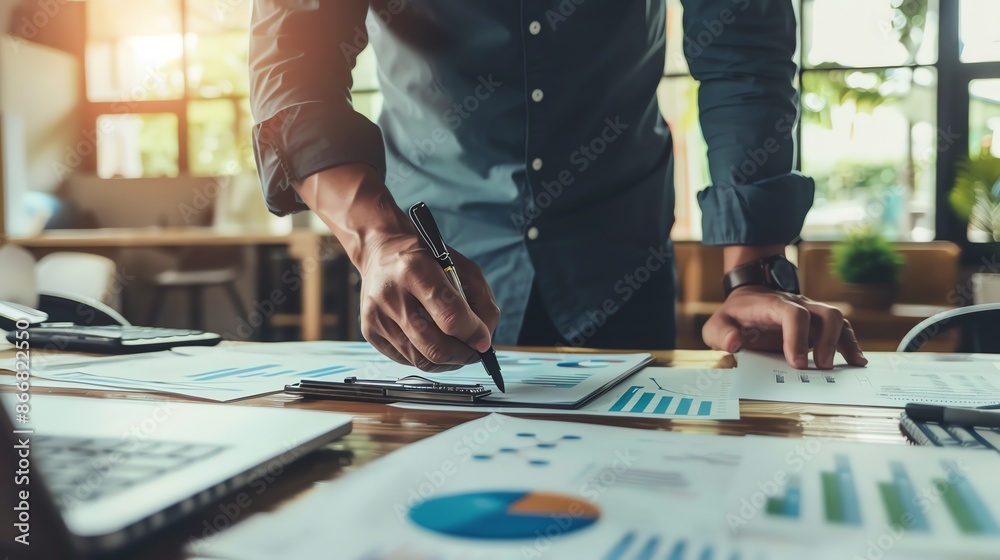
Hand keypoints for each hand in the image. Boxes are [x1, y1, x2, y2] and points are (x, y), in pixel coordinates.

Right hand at [358, 232, 500, 371]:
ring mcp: (377, 316)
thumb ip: (481, 301)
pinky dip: (427, 359)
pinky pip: (407, 360)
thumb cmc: (425, 258)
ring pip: (422, 360)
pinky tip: (434, 344)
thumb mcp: (462, 267)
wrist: (381, 251)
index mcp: (415, 270)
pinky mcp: (370, 332)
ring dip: (448, 361)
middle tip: (475, 352)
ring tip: (457, 349)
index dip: (473, 334)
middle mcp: (391, 295)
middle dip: (463, 355)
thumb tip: (484, 340)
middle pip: (435, 346)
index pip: (450, 316)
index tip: (484, 341)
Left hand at [702, 285, 866, 369]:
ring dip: (844, 343)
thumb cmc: (734, 316)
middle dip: (828, 342)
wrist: (747, 298)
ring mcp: (810, 311)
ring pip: (837, 319)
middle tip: (822, 368)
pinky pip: (841, 328)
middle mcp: (796, 304)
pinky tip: (856, 361)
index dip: (798, 338)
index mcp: (772, 305)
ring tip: (850, 365)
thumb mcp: (717, 325)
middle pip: (824, 314)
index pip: (793, 314)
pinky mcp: (817, 322)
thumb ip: (721, 335)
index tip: (796, 363)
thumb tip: (735, 344)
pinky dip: (850, 343)